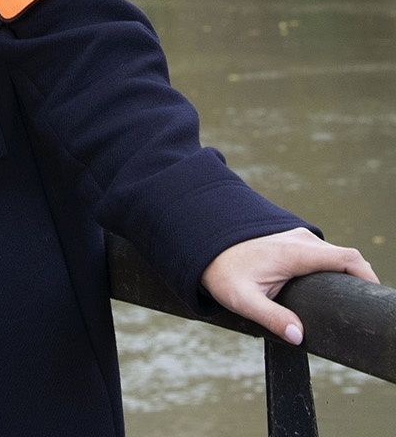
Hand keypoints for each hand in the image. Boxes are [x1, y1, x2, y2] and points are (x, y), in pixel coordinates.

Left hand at [201, 227, 378, 344]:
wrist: (200, 247)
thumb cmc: (221, 273)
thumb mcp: (242, 300)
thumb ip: (271, 317)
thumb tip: (298, 336)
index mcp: (296, 251)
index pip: (347, 258)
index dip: (368, 276)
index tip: (373, 297)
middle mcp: (301, 240)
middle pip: (346, 257)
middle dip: (359, 279)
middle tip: (358, 307)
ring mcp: (297, 237)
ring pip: (334, 254)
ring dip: (344, 273)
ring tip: (346, 301)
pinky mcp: (292, 241)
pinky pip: (321, 253)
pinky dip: (331, 268)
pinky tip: (328, 287)